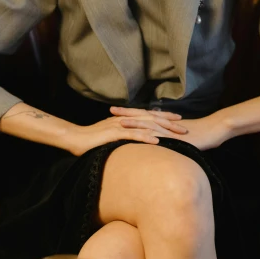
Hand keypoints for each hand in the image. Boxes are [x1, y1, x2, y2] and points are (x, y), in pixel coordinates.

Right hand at [69, 105, 188, 156]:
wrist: (74, 138)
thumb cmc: (91, 140)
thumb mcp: (110, 137)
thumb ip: (122, 137)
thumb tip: (133, 142)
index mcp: (125, 119)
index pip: (148, 116)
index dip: (163, 117)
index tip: (177, 120)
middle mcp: (125, 119)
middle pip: (151, 118)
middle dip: (169, 123)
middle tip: (184, 127)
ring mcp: (120, 125)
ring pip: (145, 125)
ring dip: (162, 129)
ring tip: (177, 134)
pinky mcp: (114, 134)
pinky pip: (132, 134)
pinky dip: (145, 137)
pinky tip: (157, 141)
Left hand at [112, 107, 228, 151]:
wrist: (215, 130)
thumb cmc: (200, 135)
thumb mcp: (179, 137)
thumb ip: (167, 138)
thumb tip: (157, 144)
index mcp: (164, 122)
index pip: (143, 115)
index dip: (129, 113)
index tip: (114, 112)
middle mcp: (165, 123)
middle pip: (142, 116)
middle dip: (126, 113)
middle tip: (110, 110)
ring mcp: (170, 129)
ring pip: (149, 124)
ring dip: (134, 122)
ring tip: (119, 121)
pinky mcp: (177, 136)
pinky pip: (162, 135)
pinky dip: (150, 135)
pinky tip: (141, 137)